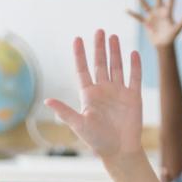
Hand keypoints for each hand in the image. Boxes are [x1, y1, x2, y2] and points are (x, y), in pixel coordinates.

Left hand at [45, 31, 141, 160]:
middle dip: (99, 48)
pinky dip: (134, 65)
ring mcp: (118, 92)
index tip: (77, 39)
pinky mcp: (133, 96)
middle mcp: (103, 91)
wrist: (119, 151)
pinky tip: (133, 53)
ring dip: (115, 52)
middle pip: (100, 64)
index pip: (83, 70)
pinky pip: (134, 77)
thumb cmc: (97, 140)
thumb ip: (64, 111)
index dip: (80, 55)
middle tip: (99, 31)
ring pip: (116, 67)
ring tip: (113, 36)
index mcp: (89, 95)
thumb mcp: (79, 125)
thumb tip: (46, 100)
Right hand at [127, 0, 181, 47]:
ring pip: (144, 4)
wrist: (163, 45)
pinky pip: (138, 17)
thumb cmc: (172, 37)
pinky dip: (132, 14)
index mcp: (168, 12)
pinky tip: (126, 10)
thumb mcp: (178, 28)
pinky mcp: (146, 22)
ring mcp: (152, 16)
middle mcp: (159, 11)